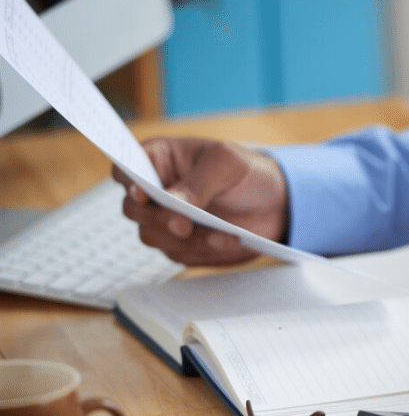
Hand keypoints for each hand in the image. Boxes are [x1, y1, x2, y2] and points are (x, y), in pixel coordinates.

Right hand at [112, 138, 288, 265]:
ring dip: (187, 240)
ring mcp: (165, 220)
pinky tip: (228, 240)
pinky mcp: (181, 246)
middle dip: (157, 219)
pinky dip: (203, 251)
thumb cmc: (246, 172)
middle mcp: (155, 191)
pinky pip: (178, 255)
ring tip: (222, 234)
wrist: (275, 204)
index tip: (142, 194)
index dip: (127, 183)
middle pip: (132, 210)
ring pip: (152, 237)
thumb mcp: (228, 164)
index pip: (125, 169)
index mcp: (159, 160)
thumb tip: (172, 201)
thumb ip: (198, 182)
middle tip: (183, 225)